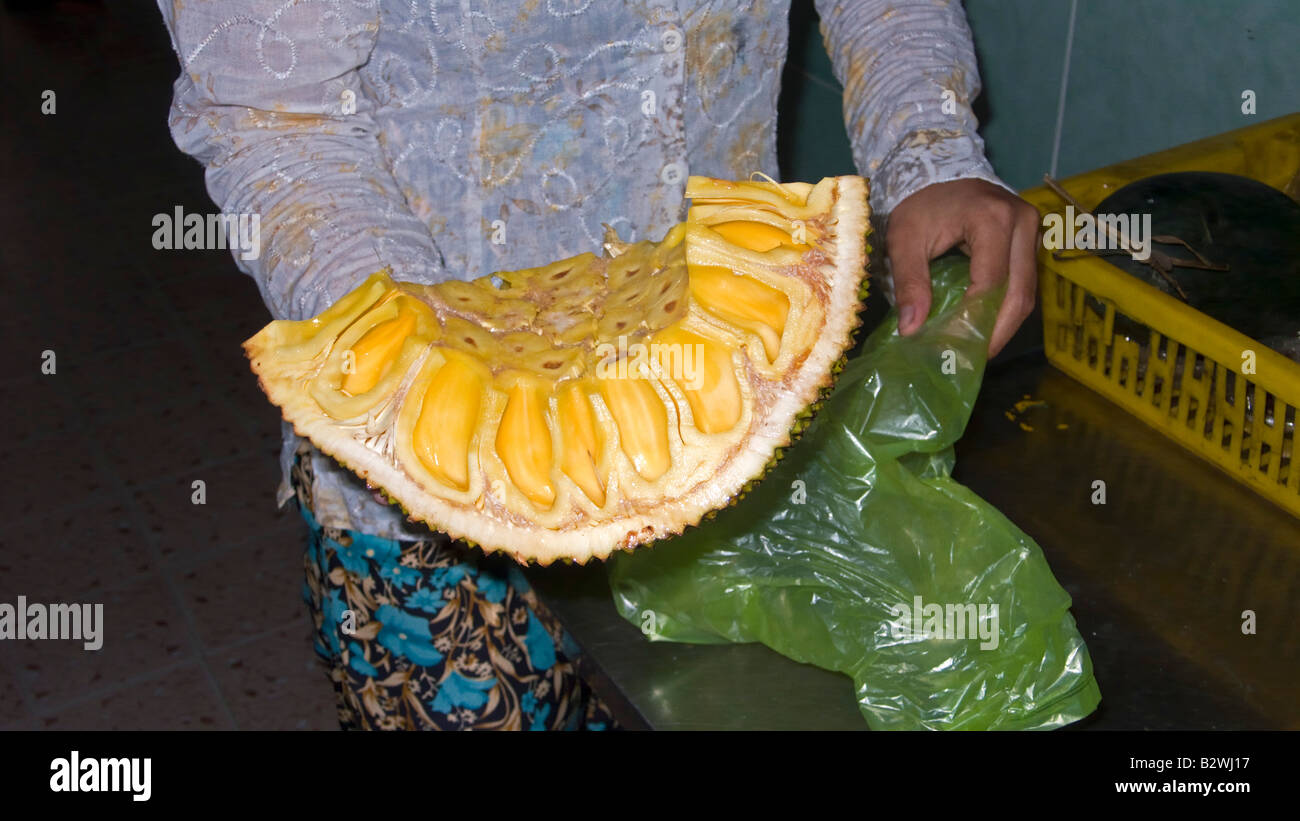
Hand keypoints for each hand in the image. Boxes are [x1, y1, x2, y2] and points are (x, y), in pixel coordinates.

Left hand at [885, 178, 1040, 356]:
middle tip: (973, 359)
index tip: (958, 350)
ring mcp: (1031, 229)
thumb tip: (912, 330)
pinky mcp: (1029, 239)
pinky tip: (985, 326)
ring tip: (978, 348)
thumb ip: (909, 284)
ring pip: (1028, 291)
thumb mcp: (904, 241)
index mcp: (992, 218)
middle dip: (998, 331)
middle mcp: (1022, 222)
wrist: (936, 170)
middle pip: (1021, 292)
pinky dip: (1006, 308)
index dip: (977, 320)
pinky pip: (1024, 282)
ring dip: (1004, 323)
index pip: (992, 282)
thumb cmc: (919, 204)